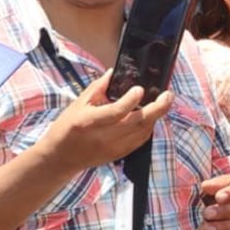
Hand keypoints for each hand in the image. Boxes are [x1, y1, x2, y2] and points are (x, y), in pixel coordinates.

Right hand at [40, 70, 172, 173]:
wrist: (61, 157)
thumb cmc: (67, 126)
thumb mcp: (78, 104)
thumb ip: (98, 88)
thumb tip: (114, 73)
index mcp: (89, 122)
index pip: (116, 112)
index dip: (131, 100)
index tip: (140, 89)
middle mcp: (103, 137)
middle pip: (137, 123)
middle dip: (157, 108)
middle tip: (168, 95)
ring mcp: (113, 148)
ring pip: (143, 132)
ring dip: (155, 116)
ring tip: (162, 102)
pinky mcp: (119, 155)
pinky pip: (140, 140)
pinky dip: (149, 127)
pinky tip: (151, 117)